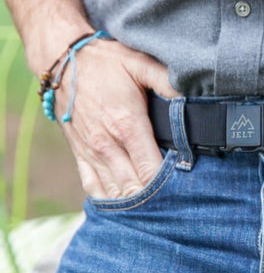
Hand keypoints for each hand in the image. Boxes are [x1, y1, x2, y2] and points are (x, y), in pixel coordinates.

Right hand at [52, 38, 179, 199]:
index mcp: (127, 125)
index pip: (151, 169)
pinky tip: (124, 208)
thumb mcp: (140, 63)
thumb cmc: (105, 61)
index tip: (186, 187)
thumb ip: (168, 82)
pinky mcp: (79, 154)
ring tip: (157, 212)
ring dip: (133, 203)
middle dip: (155, 198)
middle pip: (134, 187)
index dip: (168, 183)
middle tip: (177, 204)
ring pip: (114, 192)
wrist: (60, 60)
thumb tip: (192, 97)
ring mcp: (91, 152)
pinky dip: (108, 200)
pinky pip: (92, 187)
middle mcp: (107, 144)